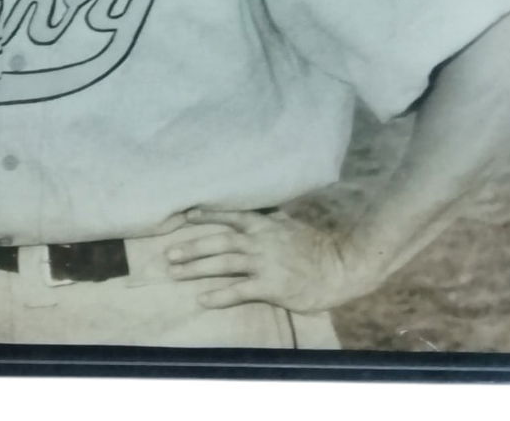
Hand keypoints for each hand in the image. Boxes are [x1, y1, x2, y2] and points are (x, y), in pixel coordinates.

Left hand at [166, 209, 377, 314]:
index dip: (207, 217)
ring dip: (196, 269)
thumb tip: (261, 210)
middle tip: (168, 255)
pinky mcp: (270, 286)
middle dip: (191, 247)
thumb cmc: (317, 247)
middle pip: (218, 243)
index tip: (186, 217)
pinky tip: (203, 299)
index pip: (229, 217)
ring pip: (223, 265)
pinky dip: (219, 295)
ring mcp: (263, 264)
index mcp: (264, 225)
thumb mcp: (292, 224)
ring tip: (176, 274)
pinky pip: (239, 291)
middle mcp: (259, 242)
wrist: (340, 267)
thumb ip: (272, 219)